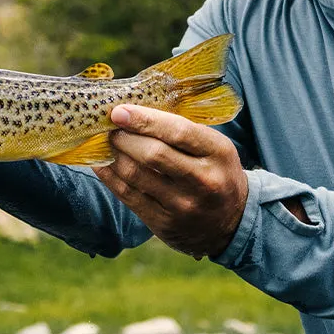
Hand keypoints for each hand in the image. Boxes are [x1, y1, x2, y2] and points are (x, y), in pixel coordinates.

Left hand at [93, 104, 248, 257]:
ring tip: (105, 143)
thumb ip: (180, 129)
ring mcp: (183, 205)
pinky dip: (109, 175)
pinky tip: (101, 163)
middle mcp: (204, 181)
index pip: (178, 131)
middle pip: (152, 154)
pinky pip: (127, 195)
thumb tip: (131, 110)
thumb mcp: (212, 147)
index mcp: (218, 153)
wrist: (231, 222)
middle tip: (109, 128)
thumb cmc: (214, 171)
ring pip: (135, 175)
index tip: (118, 112)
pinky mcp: (163, 223)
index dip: (143, 119)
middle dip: (123, 137)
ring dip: (113, 155)